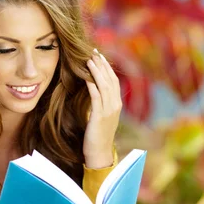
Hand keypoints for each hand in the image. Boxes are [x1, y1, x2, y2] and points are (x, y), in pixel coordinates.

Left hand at [83, 49, 121, 168]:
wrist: (99, 152)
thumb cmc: (97, 134)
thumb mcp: (101, 115)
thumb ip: (100, 102)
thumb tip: (92, 88)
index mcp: (116, 104)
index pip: (113, 80)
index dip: (106, 67)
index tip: (98, 55)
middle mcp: (115, 105)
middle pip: (110, 79)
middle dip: (101, 65)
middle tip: (93, 52)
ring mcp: (109, 111)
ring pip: (104, 86)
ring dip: (96, 72)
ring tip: (89, 60)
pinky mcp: (100, 117)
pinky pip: (97, 98)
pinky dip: (92, 86)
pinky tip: (87, 78)